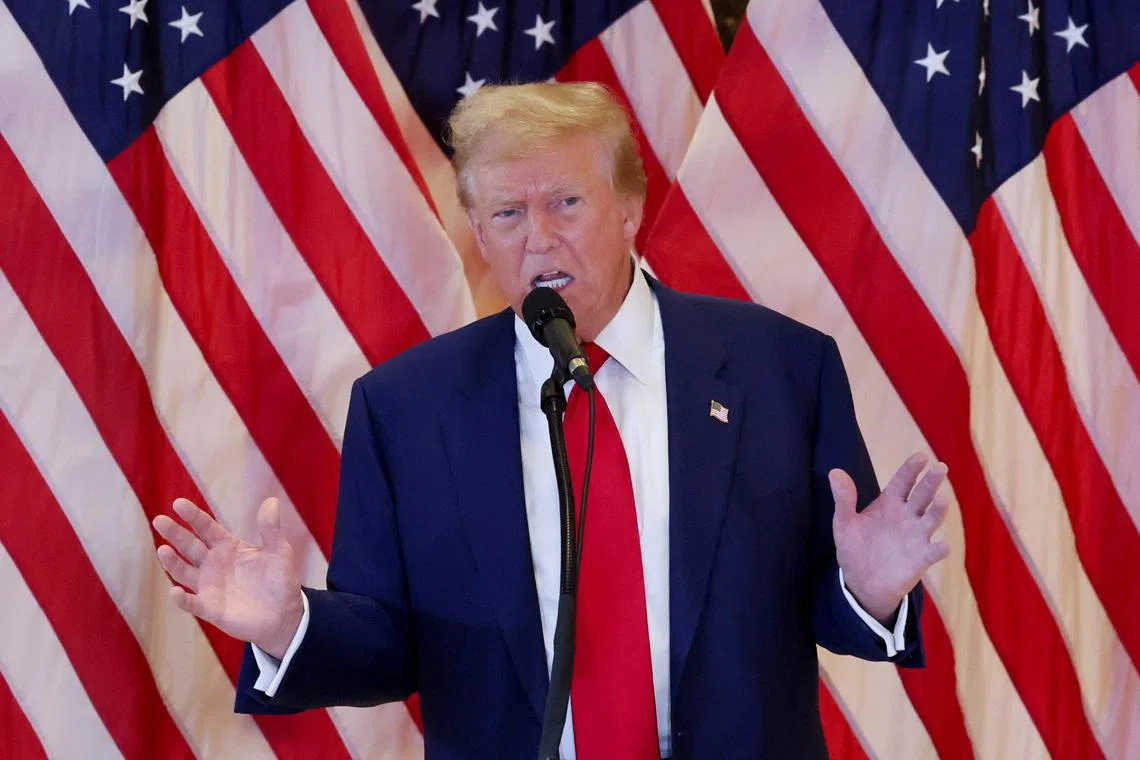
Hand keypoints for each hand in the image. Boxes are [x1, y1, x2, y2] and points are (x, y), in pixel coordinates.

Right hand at [152, 497, 303, 658]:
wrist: (284, 614)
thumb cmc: (279, 580)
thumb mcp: (279, 551)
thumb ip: (270, 529)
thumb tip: (271, 500)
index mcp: (228, 546)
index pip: (207, 528)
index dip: (193, 516)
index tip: (178, 503)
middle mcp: (213, 564)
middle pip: (190, 546)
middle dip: (175, 533)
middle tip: (159, 520)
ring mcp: (209, 586)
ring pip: (184, 572)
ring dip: (172, 562)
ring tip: (163, 549)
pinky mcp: (210, 608)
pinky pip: (192, 603)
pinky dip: (182, 599)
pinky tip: (175, 592)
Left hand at [831, 453, 950, 622]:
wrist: (861, 582)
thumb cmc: (855, 547)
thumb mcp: (844, 523)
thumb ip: (843, 498)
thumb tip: (834, 472)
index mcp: (890, 503)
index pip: (903, 481)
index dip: (911, 469)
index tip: (921, 456)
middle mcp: (907, 515)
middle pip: (922, 495)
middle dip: (931, 482)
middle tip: (940, 467)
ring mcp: (917, 536)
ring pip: (931, 519)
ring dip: (938, 510)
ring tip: (942, 499)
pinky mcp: (921, 558)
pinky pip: (933, 552)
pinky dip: (939, 549)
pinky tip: (943, 545)